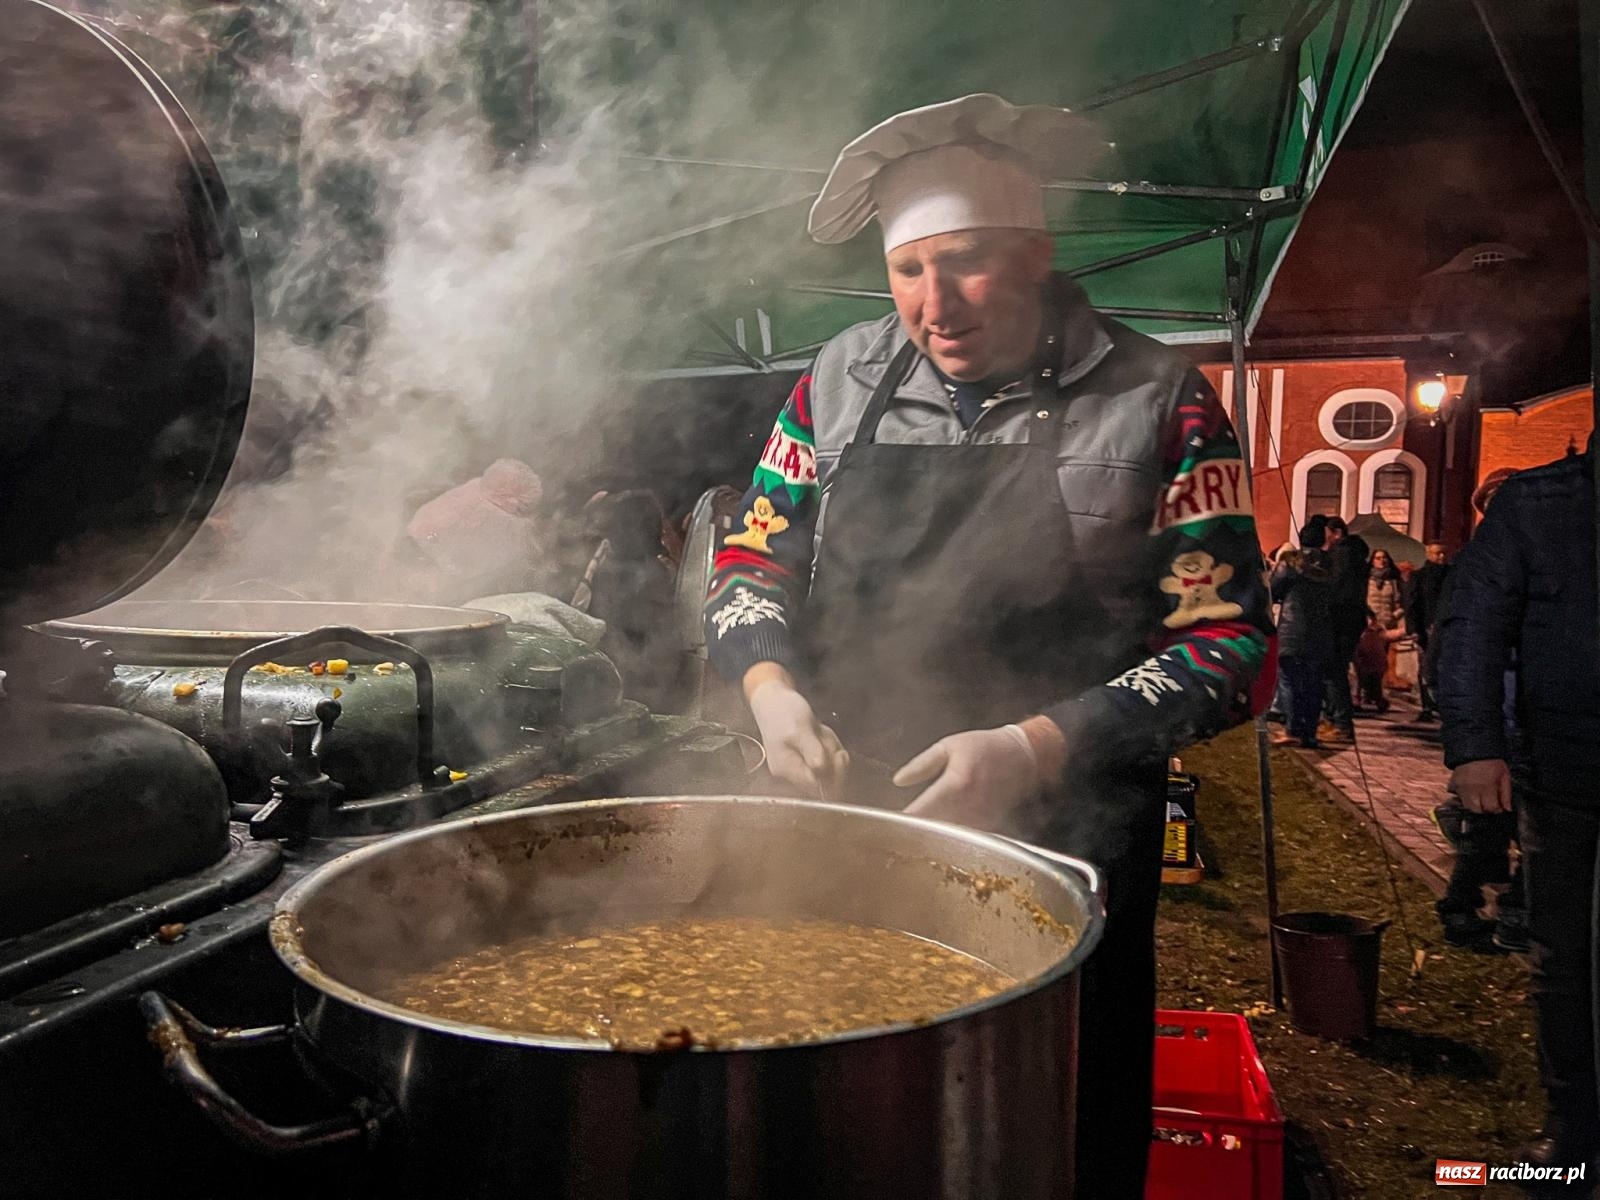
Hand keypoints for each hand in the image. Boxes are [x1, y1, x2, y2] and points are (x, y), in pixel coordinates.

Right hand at [747, 679, 848, 796]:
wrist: (773, 697)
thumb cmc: (782, 711)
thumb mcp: (799, 729)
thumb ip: (811, 751)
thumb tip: (822, 772)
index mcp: (787, 769)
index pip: (817, 786)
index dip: (833, 773)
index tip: (839, 755)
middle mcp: (793, 772)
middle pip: (826, 778)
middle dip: (832, 756)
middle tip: (824, 737)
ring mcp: (801, 764)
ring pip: (829, 765)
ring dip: (831, 746)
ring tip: (818, 730)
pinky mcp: (808, 756)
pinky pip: (827, 756)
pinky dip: (829, 743)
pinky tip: (819, 731)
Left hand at [897, 725, 1040, 830]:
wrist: (1023, 755)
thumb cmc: (984, 746)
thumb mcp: (948, 746)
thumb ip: (921, 765)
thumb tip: (898, 780)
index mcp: (956, 782)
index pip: (923, 808)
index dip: (905, 818)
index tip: (889, 823)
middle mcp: (969, 803)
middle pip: (935, 827)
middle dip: (916, 831)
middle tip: (895, 836)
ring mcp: (982, 816)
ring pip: (951, 835)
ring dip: (934, 837)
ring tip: (914, 838)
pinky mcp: (991, 823)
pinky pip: (967, 836)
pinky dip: (952, 836)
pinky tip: (940, 834)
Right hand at [1449, 759, 1511, 813]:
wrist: (1475, 748)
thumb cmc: (1492, 761)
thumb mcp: (1504, 776)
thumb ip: (1506, 794)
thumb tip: (1507, 809)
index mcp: (1487, 786)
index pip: (1490, 808)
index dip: (1496, 809)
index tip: (1498, 806)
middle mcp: (1472, 789)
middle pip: (1476, 810)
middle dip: (1484, 809)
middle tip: (1489, 802)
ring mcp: (1461, 787)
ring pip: (1466, 805)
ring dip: (1474, 804)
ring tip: (1479, 797)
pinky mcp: (1453, 784)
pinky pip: (1457, 796)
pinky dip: (1463, 796)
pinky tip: (1469, 791)